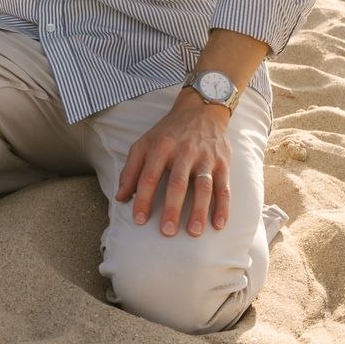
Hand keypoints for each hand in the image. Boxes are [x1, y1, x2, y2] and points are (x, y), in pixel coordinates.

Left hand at [114, 90, 231, 236]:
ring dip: (199, 211)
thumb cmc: (168, 132)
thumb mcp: (144, 143)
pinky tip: (218, 225)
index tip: (139, 220)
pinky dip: (223, 207)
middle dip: (172, 208)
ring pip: (203, 187)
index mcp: (161, 147)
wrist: (201, 110)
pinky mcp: (223, 163)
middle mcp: (184, 152)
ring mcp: (205, 158)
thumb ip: (131, 170)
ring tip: (194, 232)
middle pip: (177, 183)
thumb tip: (120, 197)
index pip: (149, 176)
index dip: (143, 198)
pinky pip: (224, 188)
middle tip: (167, 231)